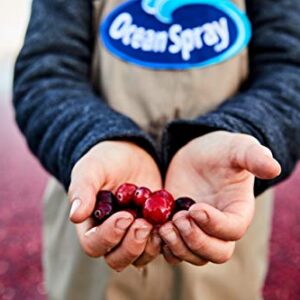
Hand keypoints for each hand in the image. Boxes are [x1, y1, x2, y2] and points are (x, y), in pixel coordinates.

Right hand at [68, 141, 161, 270]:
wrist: (131, 154)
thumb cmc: (106, 160)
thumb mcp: (92, 169)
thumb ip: (82, 190)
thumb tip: (75, 216)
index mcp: (91, 225)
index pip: (94, 245)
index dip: (109, 236)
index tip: (124, 216)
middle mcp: (111, 236)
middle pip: (117, 259)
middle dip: (131, 246)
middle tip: (143, 224)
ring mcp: (133, 234)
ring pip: (140, 257)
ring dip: (149, 245)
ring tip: (157, 224)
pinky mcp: (153, 229)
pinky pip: (160, 245)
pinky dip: (165, 239)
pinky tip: (170, 222)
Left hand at [159, 131, 280, 265]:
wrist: (198, 155)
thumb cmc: (221, 151)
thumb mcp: (237, 148)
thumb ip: (253, 156)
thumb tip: (273, 167)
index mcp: (238, 210)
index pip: (233, 230)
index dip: (215, 225)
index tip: (195, 208)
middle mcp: (219, 226)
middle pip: (215, 253)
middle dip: (196, 241)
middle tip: (178, 219)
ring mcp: (198, 229)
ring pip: (193, 256)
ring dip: (178, 247)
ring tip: (164, 226)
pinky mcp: (179, 228)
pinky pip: (173, 250)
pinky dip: (164, 246)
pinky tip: (154, 228)